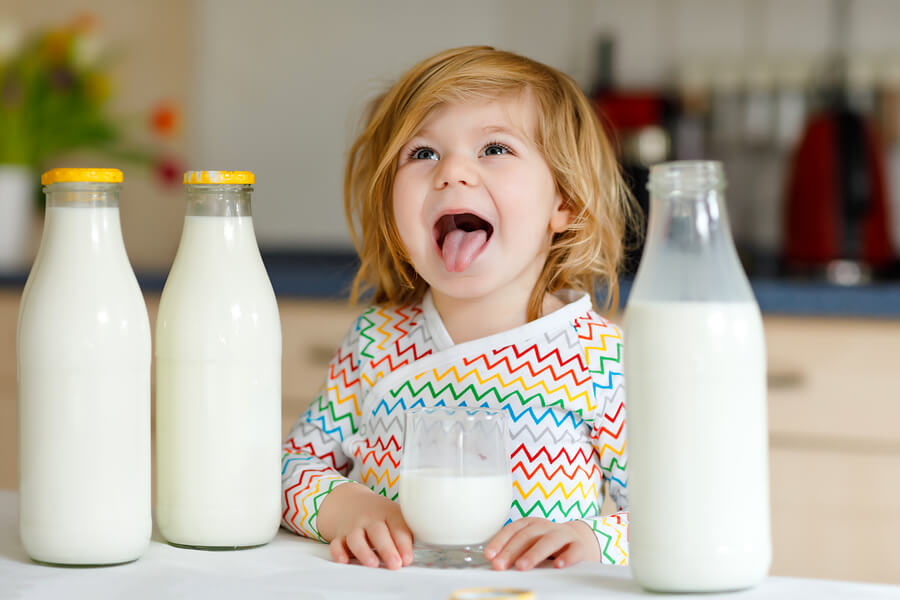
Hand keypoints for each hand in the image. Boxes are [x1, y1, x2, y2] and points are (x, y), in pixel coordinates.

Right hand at [315, 481, 413, 569]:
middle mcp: (369, 519)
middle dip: (387, 549)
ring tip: (373, 564)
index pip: (397, 526)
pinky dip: (338, 552)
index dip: (404, 543)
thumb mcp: (395, 516)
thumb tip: (411, 556)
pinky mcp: (339, 536)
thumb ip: (404, 533)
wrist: (351, 501)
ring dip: (364, 551)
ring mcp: (353, 527)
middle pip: (378, 532)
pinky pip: (336, 544)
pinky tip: (344, 560)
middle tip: (395, 564)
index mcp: (388, 512)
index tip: (407, 558)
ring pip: (356, 538)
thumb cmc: (379, 514)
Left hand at [484, 517, 600, 570]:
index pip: (513, 529)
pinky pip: (574, 550)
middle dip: (511, 551)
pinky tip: (558, 565)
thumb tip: (494, 563)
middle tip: (500, 565)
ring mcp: (564, 535)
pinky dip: (567, 557)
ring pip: (549, 541)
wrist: (580, 541)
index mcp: (532, 524)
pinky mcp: (579, 546)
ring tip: (522, 566)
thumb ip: (515, 551)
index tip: (489, 555)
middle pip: (527, 536)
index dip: (500, 541)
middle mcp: (546, 527)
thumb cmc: (549, 545)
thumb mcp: (531, 543)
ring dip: (534, 553)